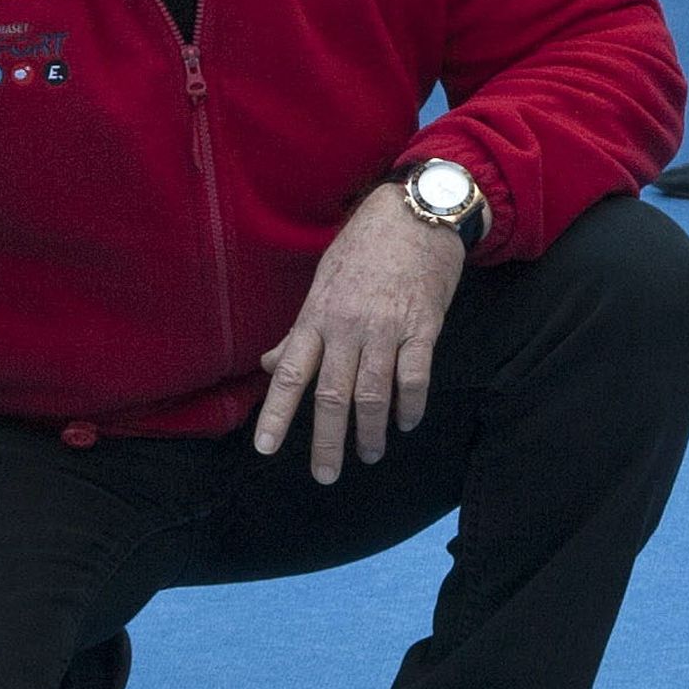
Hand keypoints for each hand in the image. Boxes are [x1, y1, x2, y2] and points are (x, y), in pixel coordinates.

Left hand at [254, 185, 467, 482]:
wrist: (413, 212)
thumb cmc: (363, 249)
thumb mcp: (321, 284)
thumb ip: (299, 332)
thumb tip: (269, 364)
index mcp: (316, 318)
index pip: (289, 374)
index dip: (276, 413)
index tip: (265, 448)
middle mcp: (346, 327)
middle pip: (332, 396)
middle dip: (328, 442)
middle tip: (325, 475)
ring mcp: (385, 328)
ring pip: (373, 394)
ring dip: (371, 432)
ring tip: (370, 455)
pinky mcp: (422, 326)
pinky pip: (415, 376)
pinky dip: (410, 406)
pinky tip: (407, 423)